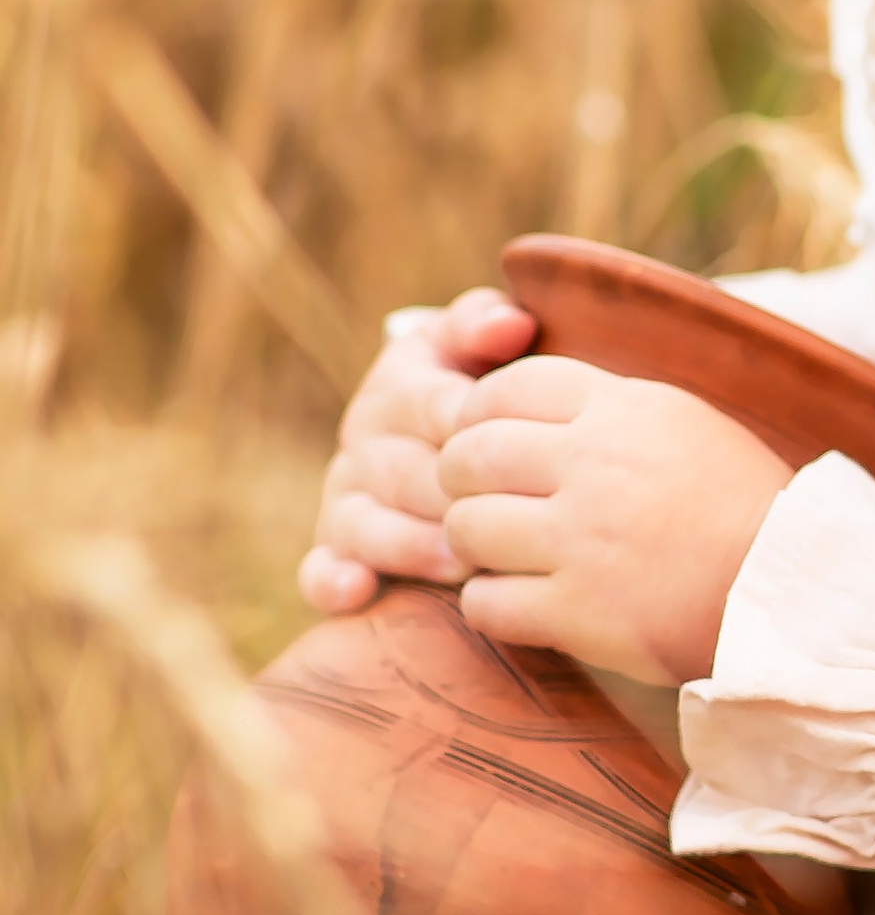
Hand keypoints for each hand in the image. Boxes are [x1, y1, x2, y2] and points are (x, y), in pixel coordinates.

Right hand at [298, 287, 537, 615]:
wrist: (444, 432)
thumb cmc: (481, 384)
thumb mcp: (478, 343)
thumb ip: (486, 323)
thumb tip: (510, 324)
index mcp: (399, 385)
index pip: (433, 405)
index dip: (471, 425)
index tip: (514, 446)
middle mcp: (364, 440)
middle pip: (405, 472)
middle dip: (451, 497)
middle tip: (502, 520)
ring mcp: (344, 496)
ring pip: (366, 524)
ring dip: (410, 545)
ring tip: (460, 562)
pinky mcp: (332, 547)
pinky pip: (320, 569)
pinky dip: (331, 581)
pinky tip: (356, 590)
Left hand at [435, 359, 792, 684]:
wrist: (793, 590)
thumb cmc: (743, 504)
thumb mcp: (687, 422)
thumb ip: (610, 407)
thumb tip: (531, 400)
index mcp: (625, 411)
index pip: (508, 387)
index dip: (480, 412)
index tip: (486, 439)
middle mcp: (595, 467)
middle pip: (470, 454)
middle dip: (458, 477)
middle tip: (477, 499)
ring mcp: (583, 542)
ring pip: (465, 528)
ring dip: (470, 543)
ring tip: (499, 554)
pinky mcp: (578, 613)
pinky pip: (486, 604)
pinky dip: (489, 605)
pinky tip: (517, 602)